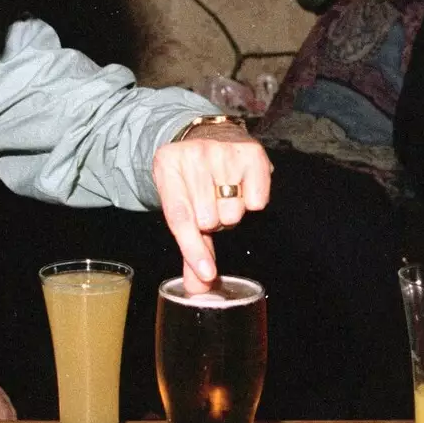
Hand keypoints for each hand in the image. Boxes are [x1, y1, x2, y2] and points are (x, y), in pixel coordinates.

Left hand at [152, 122, 272, 292]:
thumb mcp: (180, 202)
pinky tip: (242, 185)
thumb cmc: (191, 178)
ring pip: (234, 212)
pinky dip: (252, 201)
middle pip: (210, 219)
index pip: (180, 217)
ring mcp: (222, 151)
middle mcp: (193, 155)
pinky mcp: (252, 152)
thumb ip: (190, 248)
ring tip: (224, 194)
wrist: (207, 133)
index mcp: (166, 166)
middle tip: (209, 205)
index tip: (206, 273)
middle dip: (212, 221)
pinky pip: (257, 202)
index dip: (193, 249)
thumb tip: (198, 289)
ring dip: (231, 211)